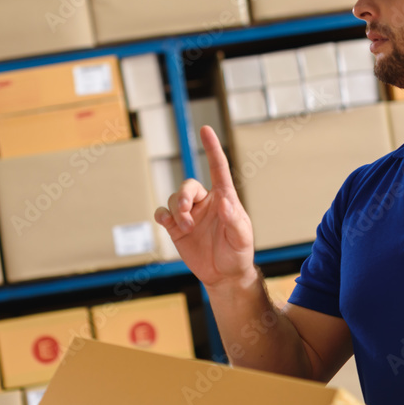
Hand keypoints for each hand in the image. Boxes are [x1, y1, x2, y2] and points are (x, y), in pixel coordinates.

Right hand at [154, 126, 256, 290]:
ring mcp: (189, 214)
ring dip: (176, 212)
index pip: (217, 168)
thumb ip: (234, 220)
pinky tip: (168, 223)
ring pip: (173, 199)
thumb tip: (225, 201)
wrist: (224, 275)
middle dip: (183, 197)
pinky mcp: (176, 228)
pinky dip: (162, 215)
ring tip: (185, 229)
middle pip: (188, 186)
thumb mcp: (241, 238)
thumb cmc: (238, 253)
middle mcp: (205, 202)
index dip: (211, 148)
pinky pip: (162, 213)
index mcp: (224, 198)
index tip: (205, 129)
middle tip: (186, 217)